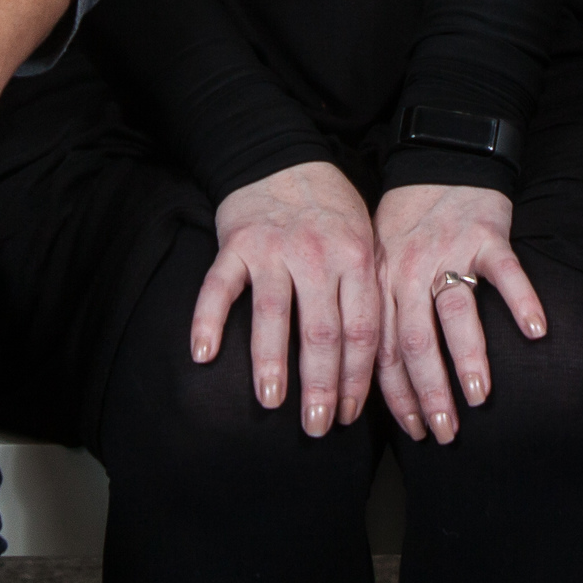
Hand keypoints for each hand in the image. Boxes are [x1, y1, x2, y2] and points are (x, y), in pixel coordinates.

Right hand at [191, 161, 382, 436]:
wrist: (281, 156)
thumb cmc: (329, 209)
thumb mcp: (364, 241)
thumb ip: (368, 292)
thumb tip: (380, 363)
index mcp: (357, 259)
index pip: (363, 330)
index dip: (358, 379)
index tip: (350, 416)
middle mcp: (317, 255)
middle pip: (322, 331)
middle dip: (321, 385)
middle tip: (317, 426)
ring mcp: (274, 248)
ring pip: (274, 313)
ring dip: (271, 362)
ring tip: (271, 401)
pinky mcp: (236, 242)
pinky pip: (219, 286)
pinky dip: (208, 320)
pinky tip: (203, 354)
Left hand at [373, 181, 545, 444]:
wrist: (439, 157)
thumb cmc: (408, 221)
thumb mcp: (380, 263)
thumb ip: (382, 314)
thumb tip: (380, 382)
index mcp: (381, 285)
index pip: (384, 351)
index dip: (396, 397)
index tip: (413, 432)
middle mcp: (409, 272)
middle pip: (415, 341)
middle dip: (428, 392)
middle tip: (444, 432)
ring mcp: (448, 253)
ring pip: (455, 312)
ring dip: (466, 357)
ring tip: (478, 397)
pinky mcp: (486, 234)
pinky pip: (505, 271)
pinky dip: (521, 300)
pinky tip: (535, 331)